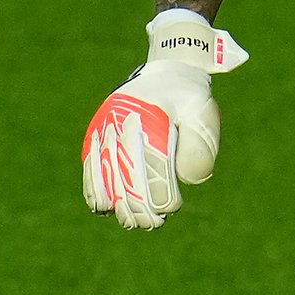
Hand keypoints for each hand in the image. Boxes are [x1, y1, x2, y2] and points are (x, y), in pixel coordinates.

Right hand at [82, 11, 245, 229]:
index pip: (153, 167)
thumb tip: (188, 180)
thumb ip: (200, 146)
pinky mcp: (95, 136)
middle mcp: (121, 122)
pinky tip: (108, 208)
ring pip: (104, 177)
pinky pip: (90, 169)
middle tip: (155, 222)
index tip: (171, 207)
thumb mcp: (203, 113)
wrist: (166, 73)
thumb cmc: (188, 98)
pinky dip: (97, 191)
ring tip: (137, 220)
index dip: (161, 194)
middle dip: (141, 207)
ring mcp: (104, 129)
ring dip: (119, 205)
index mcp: (149, 116)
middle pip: (126, 178)